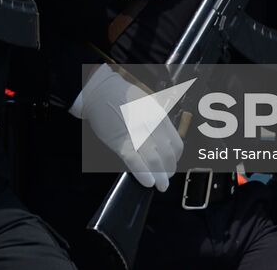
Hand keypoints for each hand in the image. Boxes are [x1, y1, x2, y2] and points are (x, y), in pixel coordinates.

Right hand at [71, 65, 182, 191]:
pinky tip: (148, 181)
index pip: (176, 144)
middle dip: (168, 170)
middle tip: (165, 179)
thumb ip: (157, 123)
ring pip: (154, 160)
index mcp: (160, 116)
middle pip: (167, 155)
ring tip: (160, 184)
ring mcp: (137, 134)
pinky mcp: (121, 141)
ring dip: (159, 176)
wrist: (100, 92)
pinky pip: (135, 161)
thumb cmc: (122, 98)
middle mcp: (152, 125)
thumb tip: (163, 144)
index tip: (171, 165)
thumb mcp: (147, 106)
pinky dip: (143, 174)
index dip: (175, 159)